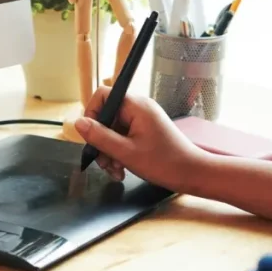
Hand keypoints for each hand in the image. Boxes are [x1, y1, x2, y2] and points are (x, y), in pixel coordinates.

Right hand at [74, 87, 208, 190]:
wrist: (193, 174)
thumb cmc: (165, 163)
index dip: (92, 113)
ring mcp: (142, 120)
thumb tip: (78, 123)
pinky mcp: (144, 131)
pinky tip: (121, 169)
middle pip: (106, 116)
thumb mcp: (126, 152)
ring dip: (108, 150)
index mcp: (136, 106)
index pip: (103, 95)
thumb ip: (100, 136)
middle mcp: (139, 108)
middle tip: (103, 162)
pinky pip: (122, 136)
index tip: (91, 135)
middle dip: (101, 140)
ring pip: (112, 129)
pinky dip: (118, 152)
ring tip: (114, 170)